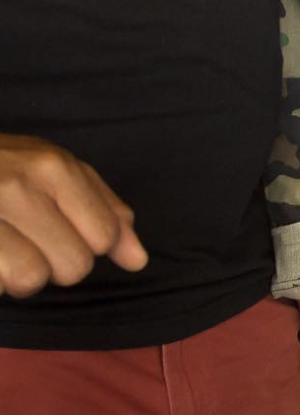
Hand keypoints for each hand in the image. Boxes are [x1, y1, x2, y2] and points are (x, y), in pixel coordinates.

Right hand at [0, 134, 147, 297]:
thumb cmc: (4, 166)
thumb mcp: (57, 170)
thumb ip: (103, 209)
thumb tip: (138, 260)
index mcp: (53, 168)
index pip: (102, 236)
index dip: (91, 245)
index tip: (68, 231)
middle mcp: (18, 189)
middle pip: (73, 265)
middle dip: (57, 264)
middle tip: (32, 241)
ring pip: (30, 281)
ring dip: (19, 277)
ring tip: (6, 250)